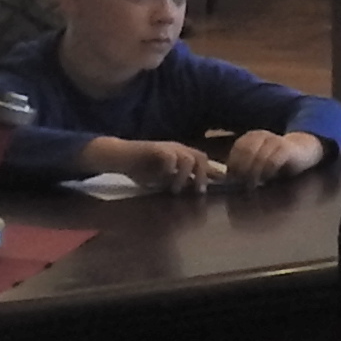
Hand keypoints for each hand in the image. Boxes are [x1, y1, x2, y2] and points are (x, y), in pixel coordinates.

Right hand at [83, 137, 220, 188]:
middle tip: (199, 192)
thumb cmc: (142, 168)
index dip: (213, 172)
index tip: (219, 186)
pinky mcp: (154, 148)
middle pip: (201, 157)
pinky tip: (165, 177)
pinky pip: (169, 156)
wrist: (121, 156)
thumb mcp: (164, 179)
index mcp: (182, 155)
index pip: (203, 161)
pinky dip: (171, 167)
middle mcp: (178, 149)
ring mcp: (167, 148)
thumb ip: (179, 182)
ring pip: (188, 158)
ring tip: (176, 190)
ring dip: (185, 176)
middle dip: (203, 175)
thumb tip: (194, 192)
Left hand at [220, 128, 324, 180]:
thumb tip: (227, 177)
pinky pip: (273, 161)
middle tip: (243, 183)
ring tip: (253, 184)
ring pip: (259, 157)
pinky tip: (267, 178)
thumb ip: (245, 163)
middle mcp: (263, 135)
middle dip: (243, 169)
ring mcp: (275, 140)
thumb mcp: (258, 158)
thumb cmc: (277, 158)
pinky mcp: (286, 149)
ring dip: (254, 173)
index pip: (238, 148)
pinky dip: (267, 171)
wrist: (302, 149)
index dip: (234, 163)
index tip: (234, 177)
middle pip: (247, 152)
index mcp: (253, 136)